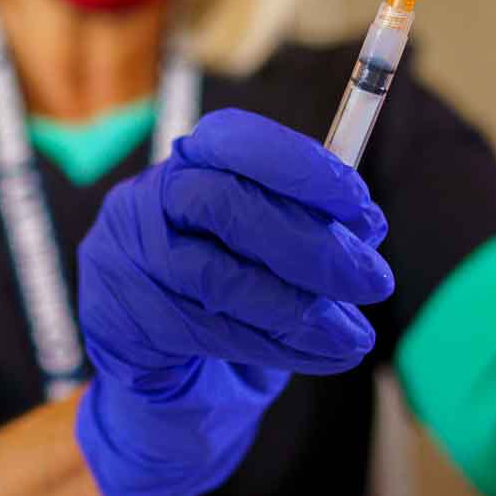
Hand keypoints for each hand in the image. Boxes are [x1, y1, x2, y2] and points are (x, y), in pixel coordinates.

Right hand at [74, 109, 391, 495]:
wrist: (159, 356)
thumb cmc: (225, 283)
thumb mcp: (266, 244)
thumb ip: (307, 225)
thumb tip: (365, 226)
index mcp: (188, 163)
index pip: (233, 139)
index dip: (299, 164)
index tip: (360, 203)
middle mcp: (145, 201)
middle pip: (226, 206)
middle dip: (312, 245)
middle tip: (375, 281)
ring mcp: (124, 261)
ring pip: (219, 279)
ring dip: (299, 309)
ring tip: (354, 334)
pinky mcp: (120, 321)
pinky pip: (207, 333)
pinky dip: (275, 347)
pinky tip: (321, 354)